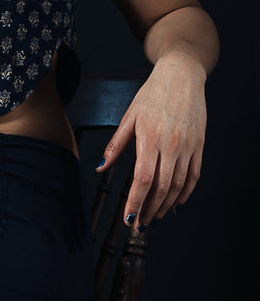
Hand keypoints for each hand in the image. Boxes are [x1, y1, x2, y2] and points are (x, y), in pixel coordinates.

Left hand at [97, 51, 206, 228]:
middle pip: (161, 188)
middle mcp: (172, 146)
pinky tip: (176, 203)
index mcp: (151, 139)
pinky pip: (194, 175)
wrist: (182, 75)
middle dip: (149, 211)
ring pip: (178, 186)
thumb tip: (102, 167)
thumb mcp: (129, 117)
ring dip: (166, 206)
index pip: (142, 180)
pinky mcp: (199, 145)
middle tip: (140, 225)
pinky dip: (186, 193)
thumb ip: (116, 145)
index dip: (136, 202)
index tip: (129, 218)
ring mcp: (188, 147)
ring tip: (155, 218)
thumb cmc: (153, 94)